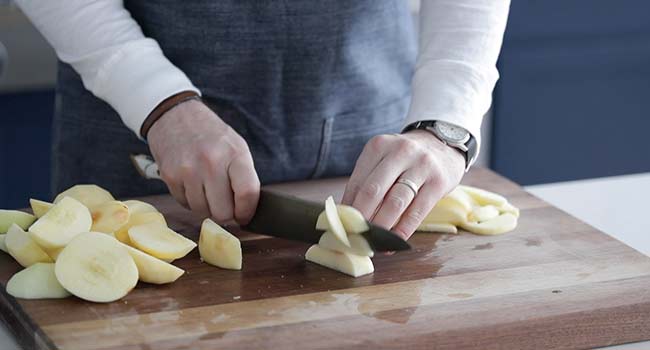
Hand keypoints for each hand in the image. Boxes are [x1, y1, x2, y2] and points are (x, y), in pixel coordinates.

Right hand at [147, 99, 259, 224]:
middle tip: (224, 204)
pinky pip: (185, 204)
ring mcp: (189, 170)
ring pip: (202, 212)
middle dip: (226, 213)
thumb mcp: (236, 147)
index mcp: (235, 154)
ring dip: (206, 206)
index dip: (247, 211)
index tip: (244, 215)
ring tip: (207, 188)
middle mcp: (211, 162)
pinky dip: (190, 199)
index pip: (247, 193)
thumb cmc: (211, 135)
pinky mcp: (170, 176)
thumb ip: (244, 176)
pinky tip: (192, 183)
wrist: (176, 116)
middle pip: (223, 212)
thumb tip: (246, 209)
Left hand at [342, 130, 464, 239]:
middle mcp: (400, 152)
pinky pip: (417, 211)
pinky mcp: (438, 181)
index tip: (343, 226)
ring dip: (381, 226)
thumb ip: (366, 182)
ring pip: (395, 203)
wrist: (443, 142)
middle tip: (354, 236)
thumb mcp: (383, 160)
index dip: (348, 208)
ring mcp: (421, 166)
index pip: (357, 182)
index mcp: (379, 146)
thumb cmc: (405, 158)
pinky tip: (394, 240)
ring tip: (373, 241)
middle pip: (374, 191)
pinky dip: (403, 230)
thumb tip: (346, 214)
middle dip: (361, 218)